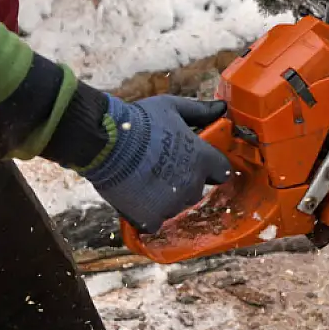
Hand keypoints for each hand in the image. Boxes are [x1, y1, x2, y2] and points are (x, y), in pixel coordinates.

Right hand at [81, 94, 231, 233]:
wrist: (106, 141)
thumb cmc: (140, 121)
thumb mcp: (172, 107)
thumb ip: (200, 111)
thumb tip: (222, 107)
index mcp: (202, 159)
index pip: (222, 171)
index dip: (211, 167)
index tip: (199, 163)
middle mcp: (192, 185)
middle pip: (196, 189)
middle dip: (184, 180)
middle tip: (161, 166)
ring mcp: (172, 204)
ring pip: (175, 205)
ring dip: (165, 197)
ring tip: (144, 178)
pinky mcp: (151, 218)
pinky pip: (155, 221)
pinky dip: (147, 213)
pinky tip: (135, 195)